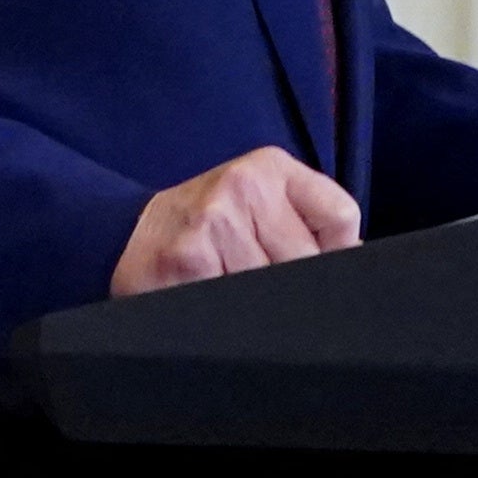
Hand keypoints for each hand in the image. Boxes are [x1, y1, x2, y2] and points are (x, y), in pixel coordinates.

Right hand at [114, 144, 358, 293]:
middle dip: (289, 283)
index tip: (304, 264)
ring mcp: (215, 220)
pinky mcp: (189, 258)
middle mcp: (244, 184)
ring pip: (275, 285)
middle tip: (253, 279)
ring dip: (255, 300)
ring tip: (224, 282)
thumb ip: (306, 224)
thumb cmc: (201, 227)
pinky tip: (206, 292)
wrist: (122, 236)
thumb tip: (355, 261)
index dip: (331, 255)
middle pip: (309, 260)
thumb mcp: (256, 204)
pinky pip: (238, 302)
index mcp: (270, 168)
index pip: (340, 218)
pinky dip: (226, 310)